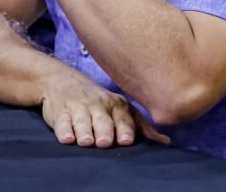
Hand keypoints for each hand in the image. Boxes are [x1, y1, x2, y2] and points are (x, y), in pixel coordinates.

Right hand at [40, 71, 168, 147]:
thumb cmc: (99, 103)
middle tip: (104, 142)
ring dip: (84, 131)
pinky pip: (62, 121)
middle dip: (104, 130)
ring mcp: (78, 108)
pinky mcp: (60, 112)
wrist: (62, 83)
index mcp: (116, 105)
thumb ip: (141, 126)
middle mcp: (98, 105)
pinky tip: (66, 137)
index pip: (123, 118)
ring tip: (86, 141)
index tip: (127, 140)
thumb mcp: (120, 109)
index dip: (125, 129)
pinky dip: (63, 129)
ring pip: (82, 121)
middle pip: (102, 120)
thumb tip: (165, 142)